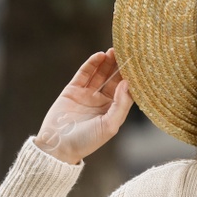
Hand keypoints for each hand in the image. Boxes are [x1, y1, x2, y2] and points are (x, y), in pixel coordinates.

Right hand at [33, 48, 132, 164]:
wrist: (57, 146)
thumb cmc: (86, 141)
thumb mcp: (109, 126)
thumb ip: (121, 105)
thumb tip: (127, 83)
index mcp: (113, 111)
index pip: (125, 91)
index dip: (131, 78)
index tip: (139, 65)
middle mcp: (101, 102)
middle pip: (114, 79)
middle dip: (120, 66)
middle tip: (127, 53)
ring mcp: (87, 95)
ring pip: (100, 74)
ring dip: (108, 62)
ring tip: (114, 51)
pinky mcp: (73, 90)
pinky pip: (84, 74)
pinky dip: (92, 64)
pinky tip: (100, 55)